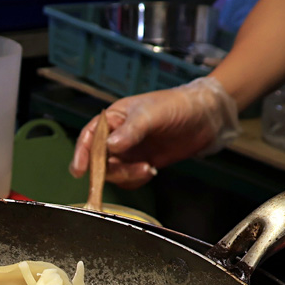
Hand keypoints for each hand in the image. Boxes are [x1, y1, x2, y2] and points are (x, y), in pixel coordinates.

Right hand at [69, 77, 240, 188]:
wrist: (205, 116)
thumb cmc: (177, 105)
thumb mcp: (152, 114)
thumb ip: (131, 131)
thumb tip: (111, 146)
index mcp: (114, 119)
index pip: (90, 137)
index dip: (82, 153)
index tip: (79, 170)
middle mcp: (117, 137)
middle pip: (99, 160)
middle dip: (111, 170)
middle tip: (132, 170)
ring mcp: (129, 152)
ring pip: (113, 173)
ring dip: (127, 176)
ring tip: (148, 168)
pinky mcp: (141, 163)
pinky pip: (129, 179)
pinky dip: (137, 179)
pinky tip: (152, 170)